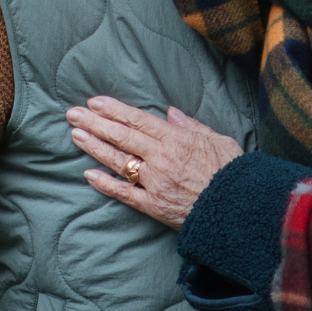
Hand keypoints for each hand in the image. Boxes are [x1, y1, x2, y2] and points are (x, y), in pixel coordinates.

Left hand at [68, 98, 243, 229]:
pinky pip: (124, 193)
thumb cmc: (232, 173)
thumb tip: (171, 113)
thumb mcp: (218, 140)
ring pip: (118, 161)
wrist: (239, 208)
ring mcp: (155, 182)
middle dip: (95, 123)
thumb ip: (193, 126)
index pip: (138, 119)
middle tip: (72, 113)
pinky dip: (105, 183)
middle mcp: (161, 158)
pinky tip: (88, 174)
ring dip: (94, 147)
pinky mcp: (154, 205)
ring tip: (76, 135)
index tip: (94, 102)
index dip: (113, 109)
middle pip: (121, 136)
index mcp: (177, 139)